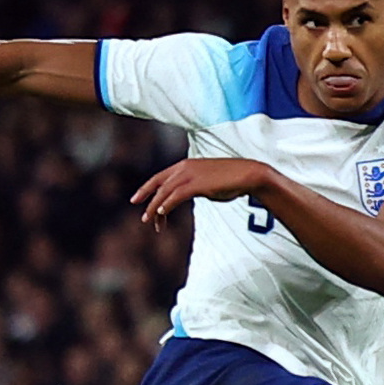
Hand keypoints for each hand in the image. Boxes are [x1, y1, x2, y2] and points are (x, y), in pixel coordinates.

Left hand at [130, 159, 273, 229]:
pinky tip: (162, 213)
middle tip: (136, 207)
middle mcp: (185, 167)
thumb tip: (188, 194)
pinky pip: (176, 195)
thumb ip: (194, 186)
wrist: (247, 174)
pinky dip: (167, 204)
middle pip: (158, 182)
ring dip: (155, 207)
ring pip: (165, 191)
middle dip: (145, 195)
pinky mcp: (197, 184)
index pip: (161, 177)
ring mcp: (191, 175)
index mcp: (186, 165)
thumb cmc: (230, 179)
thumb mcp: (207, 181)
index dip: (148, 187)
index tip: (138, 198)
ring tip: (148, 219)